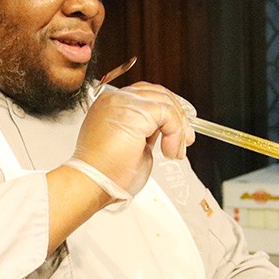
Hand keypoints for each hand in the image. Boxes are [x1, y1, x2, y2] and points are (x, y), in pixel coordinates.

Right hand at [70, 82, 195, 196]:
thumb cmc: (106, 174)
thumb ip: (146, 131)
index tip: (180, 129)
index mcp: (110, 105)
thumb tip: (164, 130)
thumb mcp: (132, 145)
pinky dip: (175, 133)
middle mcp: (114, 99)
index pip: (145, 95)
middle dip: (178, 117)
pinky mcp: (134, 112)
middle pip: (158, 93)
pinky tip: (169, 151)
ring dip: (178, 129)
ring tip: (174, 152)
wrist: (92, 184)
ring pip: (165, 102)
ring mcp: (123, 102)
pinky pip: (167, 114)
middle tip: (186, 139)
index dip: (167, 109)